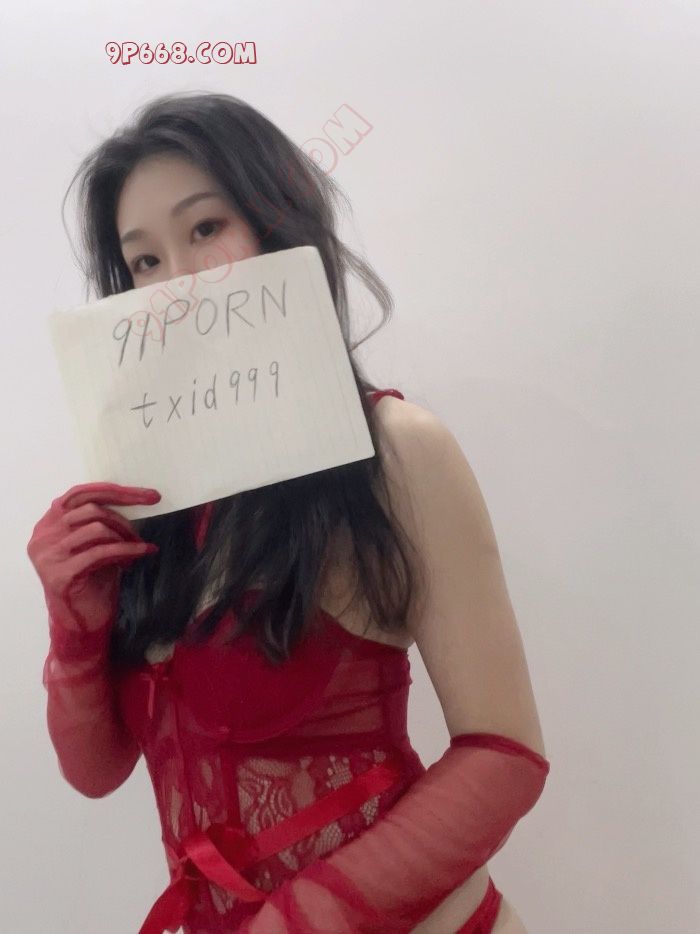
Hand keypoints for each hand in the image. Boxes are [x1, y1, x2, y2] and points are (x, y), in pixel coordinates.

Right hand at [27, 481, 160, 634]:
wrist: (83, 622)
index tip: (150, 495)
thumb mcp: (96, 543)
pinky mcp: (61, 574)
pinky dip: (128, 550)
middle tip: (141, 533)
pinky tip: (143, 553)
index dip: (118, 492)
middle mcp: (43, 536)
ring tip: (137, 549)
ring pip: (96, 528)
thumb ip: (102, 521)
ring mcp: (48, 556)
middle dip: (124, 520)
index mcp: (48, 523)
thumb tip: (140, 498)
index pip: (81, 494)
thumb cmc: (92, 580)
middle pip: (91, 510)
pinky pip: (102, 552)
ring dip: (125, 537)